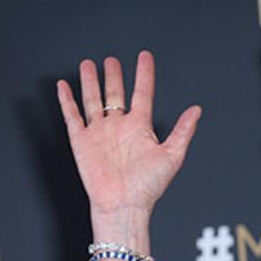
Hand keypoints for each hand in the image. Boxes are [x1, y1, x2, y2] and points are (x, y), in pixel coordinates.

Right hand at [56, 50, 201, 215]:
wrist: (123, 204)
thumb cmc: (148, 187)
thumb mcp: (172, 156)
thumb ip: (184, 131)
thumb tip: (197, 110)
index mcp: (140, 127)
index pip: (143, 93)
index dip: (144, 74)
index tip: (145, 56)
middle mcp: (119, 127)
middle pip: (115, 94)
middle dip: (113, 76)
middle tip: (111, 60)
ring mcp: (99, 132)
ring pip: (93, 100)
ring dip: (91, 82)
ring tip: (89, 64)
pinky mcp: (81, 141)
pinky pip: (72, 116)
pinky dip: (67, 100)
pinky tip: (64, 85)